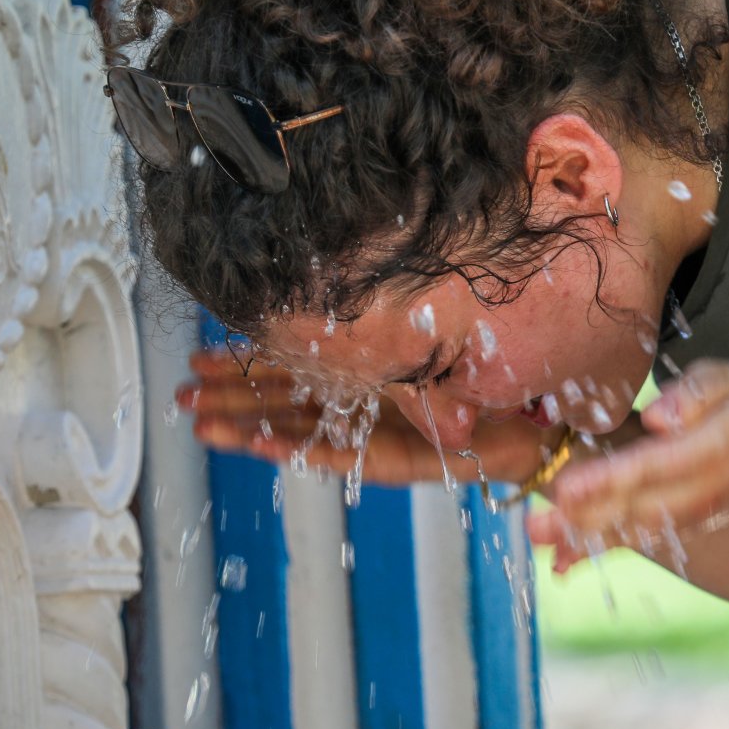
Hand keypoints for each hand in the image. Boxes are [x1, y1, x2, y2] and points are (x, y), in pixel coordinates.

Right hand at [176, 348, 561, 486]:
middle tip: (183, 394)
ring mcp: (380, 432)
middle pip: (286, 400)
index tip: (205, 354)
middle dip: (233, 396)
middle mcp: (367, 403)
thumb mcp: (435, 330)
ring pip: (303, 431)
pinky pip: (345, 455)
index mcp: (369, 369)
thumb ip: (395, 318)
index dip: (249, 361)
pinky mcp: (404, 459)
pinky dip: (304, 451)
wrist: (546, 412)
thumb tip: (346, 269)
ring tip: (203, 423)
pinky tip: (264, 446)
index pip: (296, 365)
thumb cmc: (496, 366)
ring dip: (252, 428)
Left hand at [527, 359, 728, 572]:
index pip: (657, 465)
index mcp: (719, 448)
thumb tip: (660, 420)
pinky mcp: (691, 518)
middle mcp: (713, 487)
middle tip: (537, 528)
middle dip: (589, 523)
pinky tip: (566, 558)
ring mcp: (704, 508)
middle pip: (646, 510)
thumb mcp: (724, 380)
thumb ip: (697, 394)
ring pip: (645, 531)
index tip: (566, 491)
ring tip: (547, 553)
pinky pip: (648, 536)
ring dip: (593, 543)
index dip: (610, 480)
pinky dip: (607, 546)